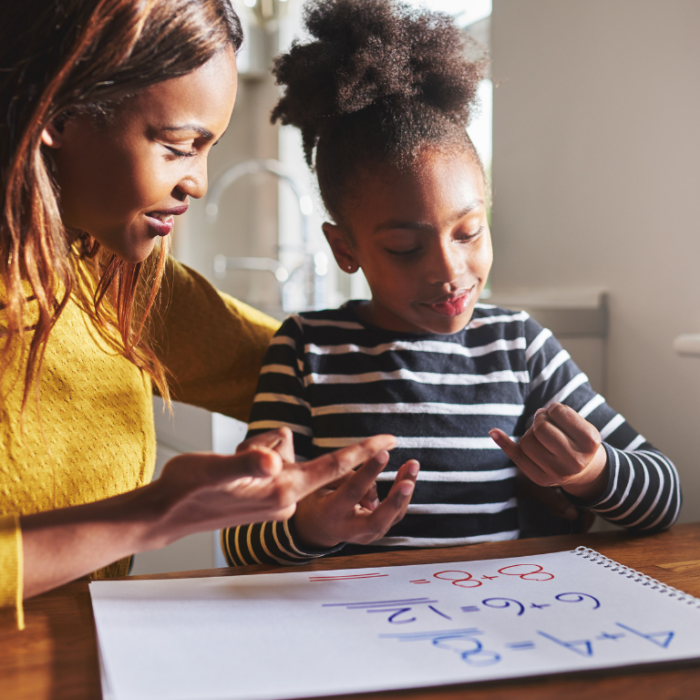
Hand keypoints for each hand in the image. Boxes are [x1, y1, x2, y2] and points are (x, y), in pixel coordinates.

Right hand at [151, 429, 397, 546]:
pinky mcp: (264, 499)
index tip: (391, 438)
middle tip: (239, 459)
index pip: (332, 466)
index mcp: (282, 491)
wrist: (165, 515)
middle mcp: (285, 498)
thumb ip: (248, 464)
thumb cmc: (188, 491)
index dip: (363, 451)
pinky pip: (272, 464)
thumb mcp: (217, 469)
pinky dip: (254, 458)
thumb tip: (273, 459)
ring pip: (282, 455)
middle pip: (300, 455)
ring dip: (257, 451)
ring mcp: (275, 500)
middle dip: (276, 447)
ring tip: (226, 469)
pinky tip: (228, 474)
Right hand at [292, 454, 419, 549]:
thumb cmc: (320, 498)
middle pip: (378, 520)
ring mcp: (367, 535)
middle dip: (395, 500)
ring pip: (393, 516)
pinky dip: (404, 494)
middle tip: (408, 482)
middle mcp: (351, 530)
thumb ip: (346, 477)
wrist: (318, 527)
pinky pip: (396, 513)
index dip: (369, 472)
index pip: (353, 492)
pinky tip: (407, 473)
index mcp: (332, 513)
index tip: (383, 453)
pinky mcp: (378, 532)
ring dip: (406, 491)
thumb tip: (375, 476)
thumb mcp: (323, 484)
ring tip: (412, 465)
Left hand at [489, 403, 608, 499]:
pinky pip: (517, 457)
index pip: (557, 411)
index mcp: (590, 441)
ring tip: (543, 437)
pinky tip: (494, 432)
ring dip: (531, 433)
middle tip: (545, 423)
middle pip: (541, 427)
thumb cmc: (578, 440)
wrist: (586, 471)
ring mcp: (558, 473)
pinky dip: (504, 443)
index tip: (557, 415)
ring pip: (526, 440)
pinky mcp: (541, 480)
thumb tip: (529, 417)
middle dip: (539, 419)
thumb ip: (558, 416)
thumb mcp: (581, 424)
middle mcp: (575, 460)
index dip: (552, 409)